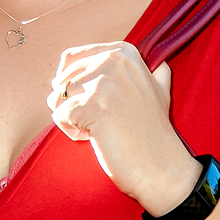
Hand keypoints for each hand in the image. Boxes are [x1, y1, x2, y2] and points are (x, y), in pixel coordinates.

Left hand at [47, 42, 201, 213]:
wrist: (161, 166)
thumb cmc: (154, 133)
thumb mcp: (159, 91)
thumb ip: (152, 71)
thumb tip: (156, 62)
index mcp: (124, 53)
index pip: (72, 58)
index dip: (72, 84)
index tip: (92, 102)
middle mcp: (113, 61)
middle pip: (62, 79)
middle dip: (71, 103)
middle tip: (99, 121)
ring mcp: (102, 83)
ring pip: (57, 97)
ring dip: (71, 118)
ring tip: (98, 130)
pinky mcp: (92, 106)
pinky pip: (59, 115)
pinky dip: (71, 131)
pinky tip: (95, 138)